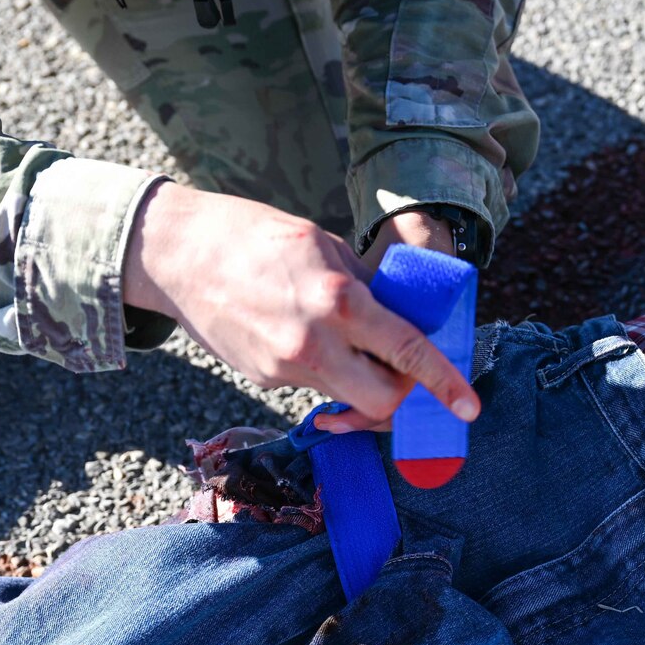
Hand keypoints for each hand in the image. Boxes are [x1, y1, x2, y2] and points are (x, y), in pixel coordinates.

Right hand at [121, 183, 479, 430]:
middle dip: (400, 396)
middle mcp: (313, 343)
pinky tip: (297, 331)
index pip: (407, 352)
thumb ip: (365, 291)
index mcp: (337, 299)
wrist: (176, 254)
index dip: (444, 383)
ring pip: (345, 395)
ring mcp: (284, 368)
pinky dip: (321, 366)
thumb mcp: (324, 247)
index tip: (468, 407)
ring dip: (358, 379)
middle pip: (381, 402)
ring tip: (342, 337)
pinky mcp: (262, 379)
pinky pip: (311, 384)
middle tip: (402, 373)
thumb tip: (401, 323)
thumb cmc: (253, 237)